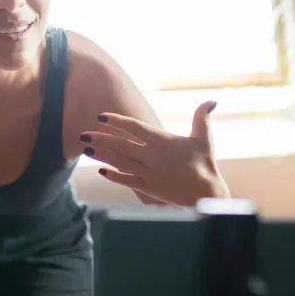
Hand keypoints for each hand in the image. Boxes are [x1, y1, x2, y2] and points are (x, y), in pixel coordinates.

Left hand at [81, 100, 229, 204]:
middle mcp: (152, 156)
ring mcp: (148, 172)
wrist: (206, 194)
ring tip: (85, 149)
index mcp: (162, 141)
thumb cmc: (205, 164)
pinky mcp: (148, 187)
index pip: (135, 127)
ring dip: (102, 155)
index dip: (117, 121)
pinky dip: (113, 175)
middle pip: (121, 145)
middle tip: (83, 134)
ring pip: (120, 162)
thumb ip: (202, 118)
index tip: (101, 117)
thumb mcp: (204, 139)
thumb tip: (211, 101)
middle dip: (101, 139)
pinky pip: (127, 180)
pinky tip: (101, 170)